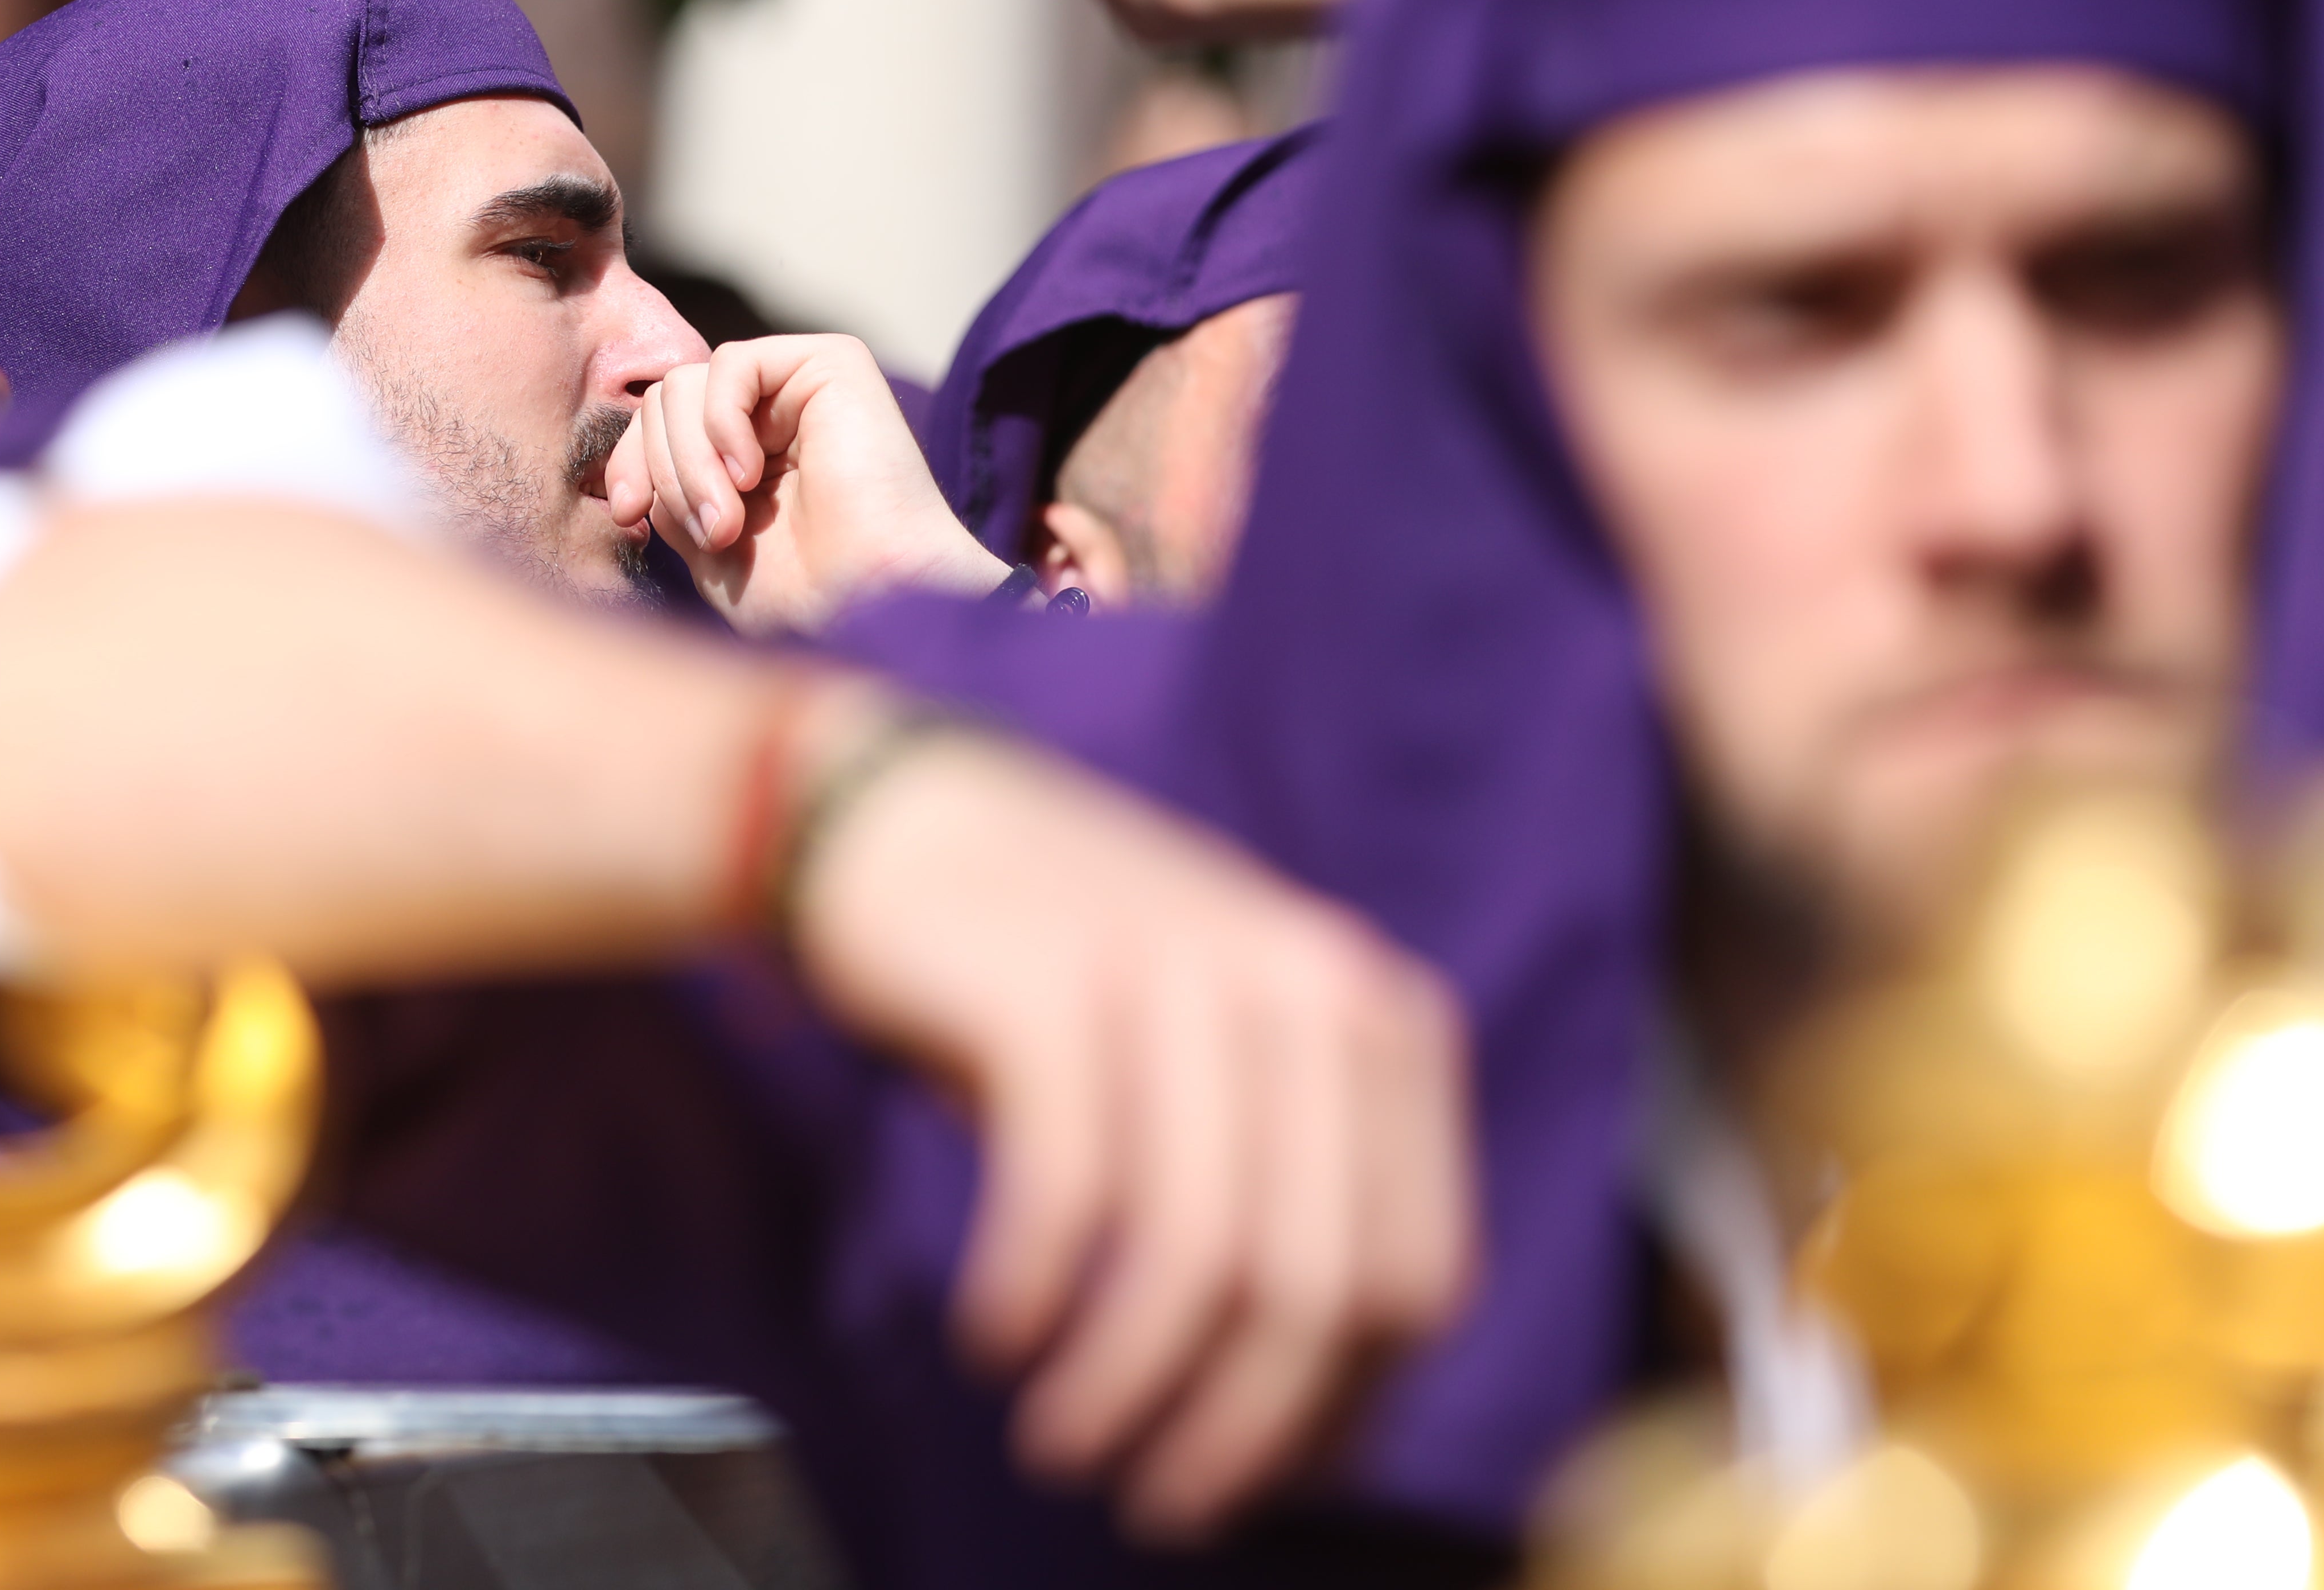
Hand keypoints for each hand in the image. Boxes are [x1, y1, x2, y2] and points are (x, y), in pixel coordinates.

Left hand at [607, 335, 1013, 631]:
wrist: (872, 606)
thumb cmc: (803, 595)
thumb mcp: (703, 540)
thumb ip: (668, 487)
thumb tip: (632, 455)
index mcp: (744, 453)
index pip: (654, 425)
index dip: (628, 463)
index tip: (628, 514)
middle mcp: (773, 412)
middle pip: (664, 401)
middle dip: (667, 471)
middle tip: (712, 534)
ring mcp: (800, 384)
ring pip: (686, 383)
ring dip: (691, 462)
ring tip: (730, 521)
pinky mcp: (832, 363)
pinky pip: (731, 364)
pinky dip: (721, 421)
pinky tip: (750, 474)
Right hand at [785, 724, 1476, 1541]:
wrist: (903, 817)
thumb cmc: (1068, 976)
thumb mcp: (1224, 1053)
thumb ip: (1296, 1189)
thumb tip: (1326, 1424)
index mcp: (1380, 1014)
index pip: (1419, 1275)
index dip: (1343, 1412)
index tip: (1251, 1477)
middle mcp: (1309, 983)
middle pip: (1318, 1286)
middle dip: (1238, 1434)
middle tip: (1156, 1506)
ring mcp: (1183, 973)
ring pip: (1198, 1259)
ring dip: (1123, 1389)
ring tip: (1059, 1446)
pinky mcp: (1055, 985)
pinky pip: (1068, 1197)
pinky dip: (1028, 1297)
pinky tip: (991, 1337)